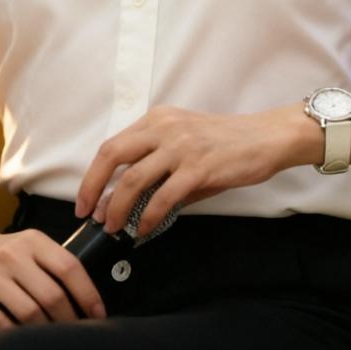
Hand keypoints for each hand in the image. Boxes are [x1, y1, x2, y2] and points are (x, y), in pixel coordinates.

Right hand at [0, 224, 107, 329]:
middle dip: (69, 318)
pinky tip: (25, 340)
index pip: (68, 266)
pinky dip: (16, 335)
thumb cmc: (3, 252)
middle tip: (76, 332)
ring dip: (46, 330)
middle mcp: (12, 255)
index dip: (87, 293)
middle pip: (51, 294)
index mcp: (33, 241)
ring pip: (29, 312)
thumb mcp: (29, 245)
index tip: (98, 313)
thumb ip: (52, 263)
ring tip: (54, 338)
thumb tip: (86, 295)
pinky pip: (0, 323)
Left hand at [74, 104, 290, 236]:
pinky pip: (164, 196)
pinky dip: (148, 217)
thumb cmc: (226, 144)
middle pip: (113, 155)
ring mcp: (181, 146)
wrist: (265, 137)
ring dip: (118, 208)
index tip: (84, 199)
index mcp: (157, 119)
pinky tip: (144, 230)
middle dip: (93, 188)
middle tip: (88, 215)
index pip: (112, 145)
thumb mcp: (186, 145)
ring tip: (114, 227)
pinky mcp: (199, 167)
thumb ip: (159, 169)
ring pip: (134, 179)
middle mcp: (164, 128)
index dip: (93, 175)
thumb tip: (130, 205)